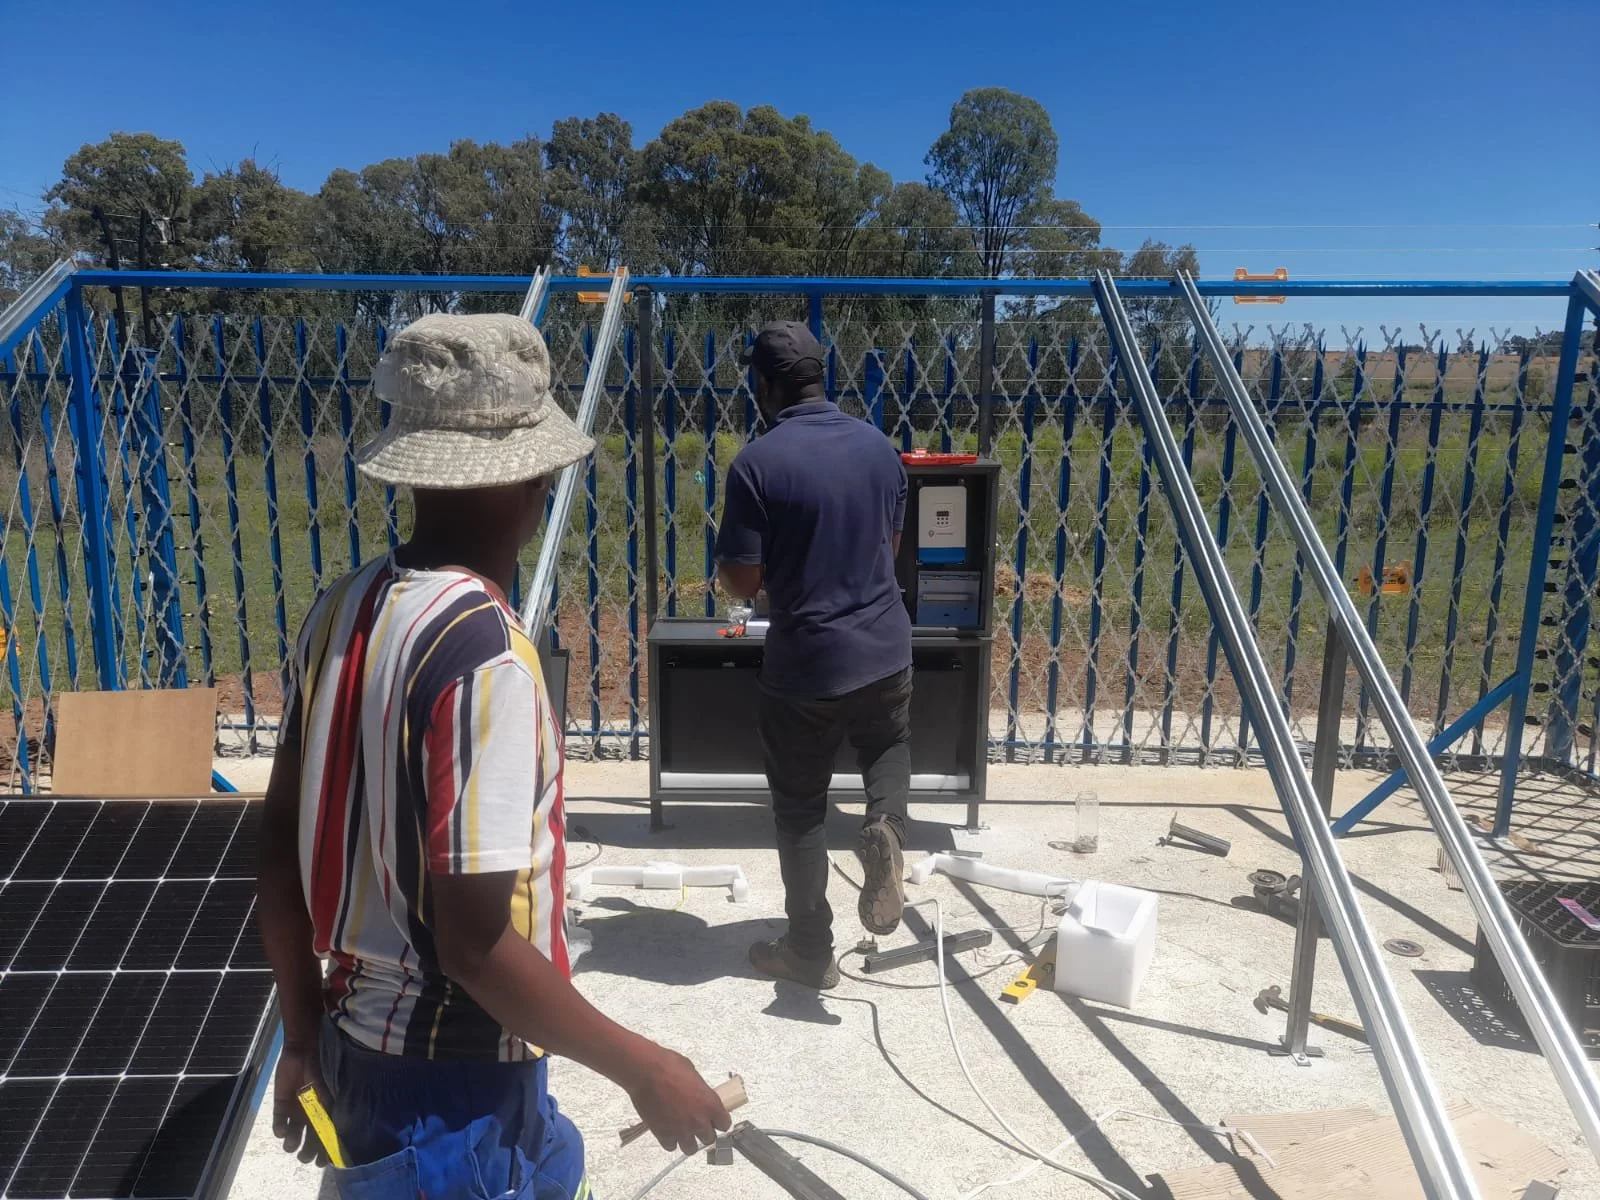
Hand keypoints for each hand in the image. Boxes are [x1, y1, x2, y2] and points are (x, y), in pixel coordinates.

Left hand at [272, 1042, 332, 1165]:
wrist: (304, 1048)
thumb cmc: (322, 1068)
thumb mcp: (331, 1091)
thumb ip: (332, 1112)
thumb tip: (336, 1136)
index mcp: (327, 1112)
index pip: (327, 1137)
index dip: (326, 1151)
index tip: (323, 1161)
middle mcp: (311, 1114)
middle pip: (309, 1141)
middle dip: (307, 1152)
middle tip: (304, 1157)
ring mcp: (296, 1110)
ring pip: (292, 1135)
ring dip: (291, 1143)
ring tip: (291, 1143)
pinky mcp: (281, 1104)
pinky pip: (279, 1122)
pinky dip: (279, 1129)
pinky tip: (281, 1130)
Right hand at [624, 1046, 732, 1155]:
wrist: (646, 1071)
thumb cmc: (668, 1066)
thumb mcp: (693, 1074)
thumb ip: (700, 1091)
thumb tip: (699, 1094)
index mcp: (710, 1104)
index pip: (724, 1124)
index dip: (719, 1122)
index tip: (716, 1121)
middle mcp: (698, 1121)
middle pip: (709, 1139)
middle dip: (704, 1132)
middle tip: (698, 1124)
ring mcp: (681, 1130)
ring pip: (691, 1148)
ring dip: (689, 1141)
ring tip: (683, 1132)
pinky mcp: (663, 1135)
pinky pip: (671, 1147)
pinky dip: (670, 1141)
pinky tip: (668, 1132)